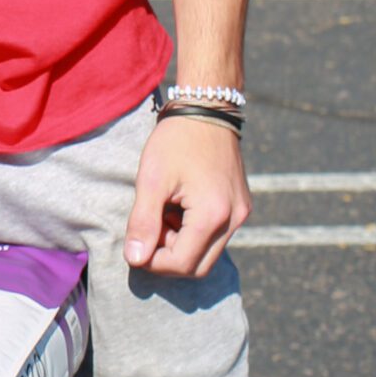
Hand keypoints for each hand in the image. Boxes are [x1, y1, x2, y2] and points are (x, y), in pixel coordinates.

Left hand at [123, 116, 249, 278]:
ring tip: (163, 213)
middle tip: (149, 230)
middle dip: (168, 258)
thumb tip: (134, 259)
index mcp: (213, 215)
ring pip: (207, 253)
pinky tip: (178, 207)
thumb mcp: (151, 180)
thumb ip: (143, 222)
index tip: (135, 244)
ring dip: (181, 245)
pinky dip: (193, 232)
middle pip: (198, 267)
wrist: (207, 109)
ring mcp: (240, 213)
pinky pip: (216, 236)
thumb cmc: (176, 140)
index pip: (181, 264)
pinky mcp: (240, 207)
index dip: (152, 262)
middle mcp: (234, 219)